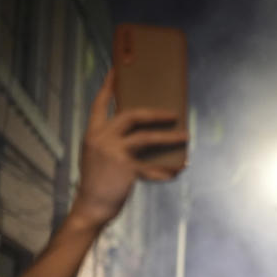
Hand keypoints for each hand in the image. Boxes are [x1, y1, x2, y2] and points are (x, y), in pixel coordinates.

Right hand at [73, 69, 188, 226]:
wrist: (91, 207)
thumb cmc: (99, 182)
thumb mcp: (100, 156)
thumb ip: (114, 142)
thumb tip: (144, 134)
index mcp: (93, 133)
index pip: (99, 103)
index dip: (108, 85)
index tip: (116, 70)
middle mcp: (101, 139)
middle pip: (131, 115)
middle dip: (154, 113)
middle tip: (173, 113)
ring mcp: (113, 153)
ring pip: (147, 138)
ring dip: (169, 137)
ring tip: (185, 136)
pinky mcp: (125, 169)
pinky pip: (153, 167)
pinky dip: (167, 170)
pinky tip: (179, 170)